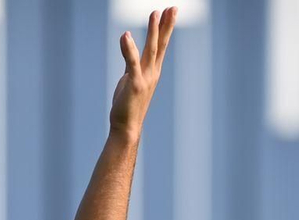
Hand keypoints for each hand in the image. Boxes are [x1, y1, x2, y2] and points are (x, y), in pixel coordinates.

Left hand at [109, 8, 176, 138]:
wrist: (127, 128)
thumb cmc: (128, 105)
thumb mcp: (131, 79)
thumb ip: (132, 63)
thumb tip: (131, 50)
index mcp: (152, 71)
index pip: (161, 45)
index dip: (165, 27)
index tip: (170, 11)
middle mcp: (152, 73)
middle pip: (161, 44)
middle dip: (167, 25)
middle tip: (173, 8)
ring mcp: (144, 78)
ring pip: (151, 50)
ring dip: (153, 31)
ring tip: (154, 13)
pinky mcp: (134, 84)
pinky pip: (131, 63)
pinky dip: (129, 48)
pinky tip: (125, 35)